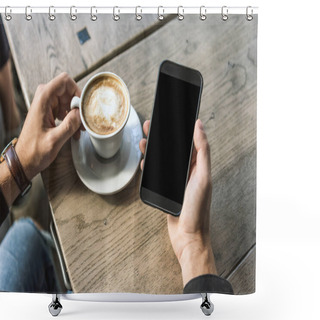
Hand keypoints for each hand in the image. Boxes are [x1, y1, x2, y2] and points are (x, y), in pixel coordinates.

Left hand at [15, 72, 81, 180]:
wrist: (24, 160)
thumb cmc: (34, 151)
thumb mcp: (55, 140)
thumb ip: (69, 125)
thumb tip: (81, 113)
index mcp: (43, 101)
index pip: (64, 81)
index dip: (76, 90)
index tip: (82, 106)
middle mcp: (44, 100)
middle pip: (68, 91)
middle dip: (77, 105)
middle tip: (82, 120)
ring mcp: (46, 105)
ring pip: (67, 101)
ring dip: (75, 113)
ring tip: (79, 129)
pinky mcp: (48, 113)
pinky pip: (64, 109)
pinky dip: (71, 118)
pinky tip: (73, 131)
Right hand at [139, 119, 216, 285]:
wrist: (188, 235)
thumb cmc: (198, 209)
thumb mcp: (203, 177)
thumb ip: (202, 152)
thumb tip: (200, 126)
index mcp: (198, 166)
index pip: (190, 141)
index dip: (182, 128)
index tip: (173, 115)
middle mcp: (188, 171)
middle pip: (173, 148)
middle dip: (162, 136)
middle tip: (151, 125)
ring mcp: (176, 180)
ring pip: (163, 160)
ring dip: (153, 149)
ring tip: (144, 141)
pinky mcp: (167, 189)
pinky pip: (157, 174)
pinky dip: (150, 166)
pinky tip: (145, 161)